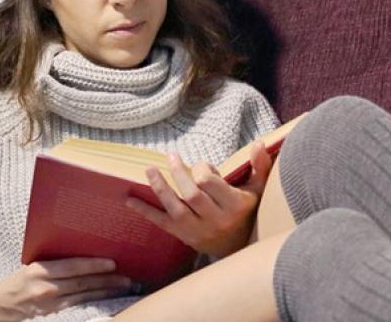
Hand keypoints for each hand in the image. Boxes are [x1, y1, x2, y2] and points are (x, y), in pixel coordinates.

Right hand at [0, 257, 134, 321]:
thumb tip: (83, 245)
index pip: (72, 266)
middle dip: (107, 280)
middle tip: (128, 276)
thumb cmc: (18, 279)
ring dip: (106, 291)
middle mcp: (46, 287)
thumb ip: (54, 257)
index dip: (94, 265)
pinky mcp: (53, 313)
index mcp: (40, 270)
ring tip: (125, 285)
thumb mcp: (32, 263)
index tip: (112, 262)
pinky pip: (79, 304)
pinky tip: (109, 295)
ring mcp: (50, 303)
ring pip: (85, 295)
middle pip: (83, 283)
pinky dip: (95, 299)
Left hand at [124, 141, 274, 257]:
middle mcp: (216, 220)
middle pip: (192, 195)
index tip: (201, 165)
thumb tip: (259, 142)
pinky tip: (130, 200)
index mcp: (234, 206)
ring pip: (176, 208)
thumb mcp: (257, 189)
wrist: (238, 248)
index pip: (211, 184)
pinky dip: (145, 211)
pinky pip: (162, 223)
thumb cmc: (246, 211)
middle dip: (179, 173)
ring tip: (149, 170)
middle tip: (171, 156)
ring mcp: (198, 230)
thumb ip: (259, 165)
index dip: (203, 170)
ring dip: (160, 188)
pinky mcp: (184, 236)